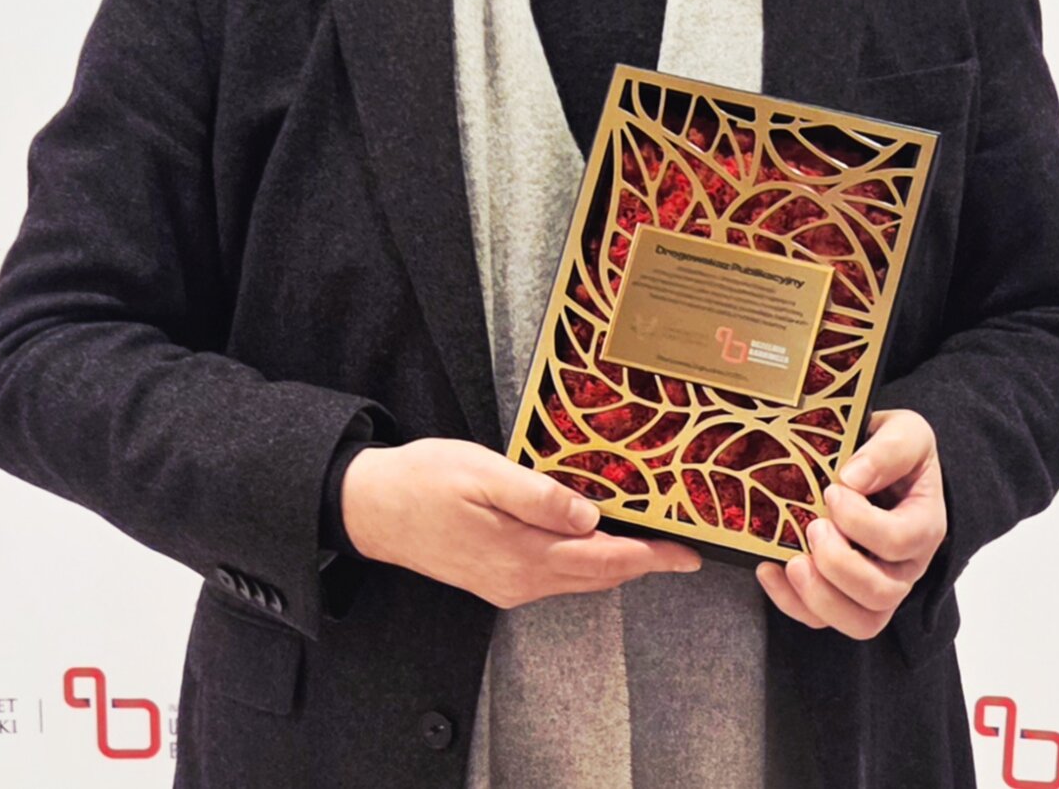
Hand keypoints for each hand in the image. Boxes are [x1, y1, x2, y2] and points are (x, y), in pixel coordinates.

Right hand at [341, 439, 700, 608]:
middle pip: (598, 575)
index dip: (651, 557)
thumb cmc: (423, 481)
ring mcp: (507, 585)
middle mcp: (520, 581)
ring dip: (614, 561)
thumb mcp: (483, 474)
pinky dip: (583, 560)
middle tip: (681, 546)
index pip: (605, 560)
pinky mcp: (495, 579)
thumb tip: (591, 516)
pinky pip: (554, 574)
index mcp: (523, 557)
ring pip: (577, 577)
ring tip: (648, 539)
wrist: (369, 508)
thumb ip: (538, 496)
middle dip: (642, 561)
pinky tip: (591, 538)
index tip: (689, 555)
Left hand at [754, 408, 945, 638]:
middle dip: (840, 565)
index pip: (902, 541)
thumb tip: (853, 477)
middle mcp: (906, 567)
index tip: (832, 492)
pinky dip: (791, 602)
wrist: (879, 465)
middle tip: (813, 527)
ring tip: (792, 561)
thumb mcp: (906, 431)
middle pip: (882, 593)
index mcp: (924, 525)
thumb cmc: (893, 452)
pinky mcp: (844, 597)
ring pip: (860, 622)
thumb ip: (891, 448)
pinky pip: (822, 620)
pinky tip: (769, 569)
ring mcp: (877, 587)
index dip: (862, 523)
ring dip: (819, 596)